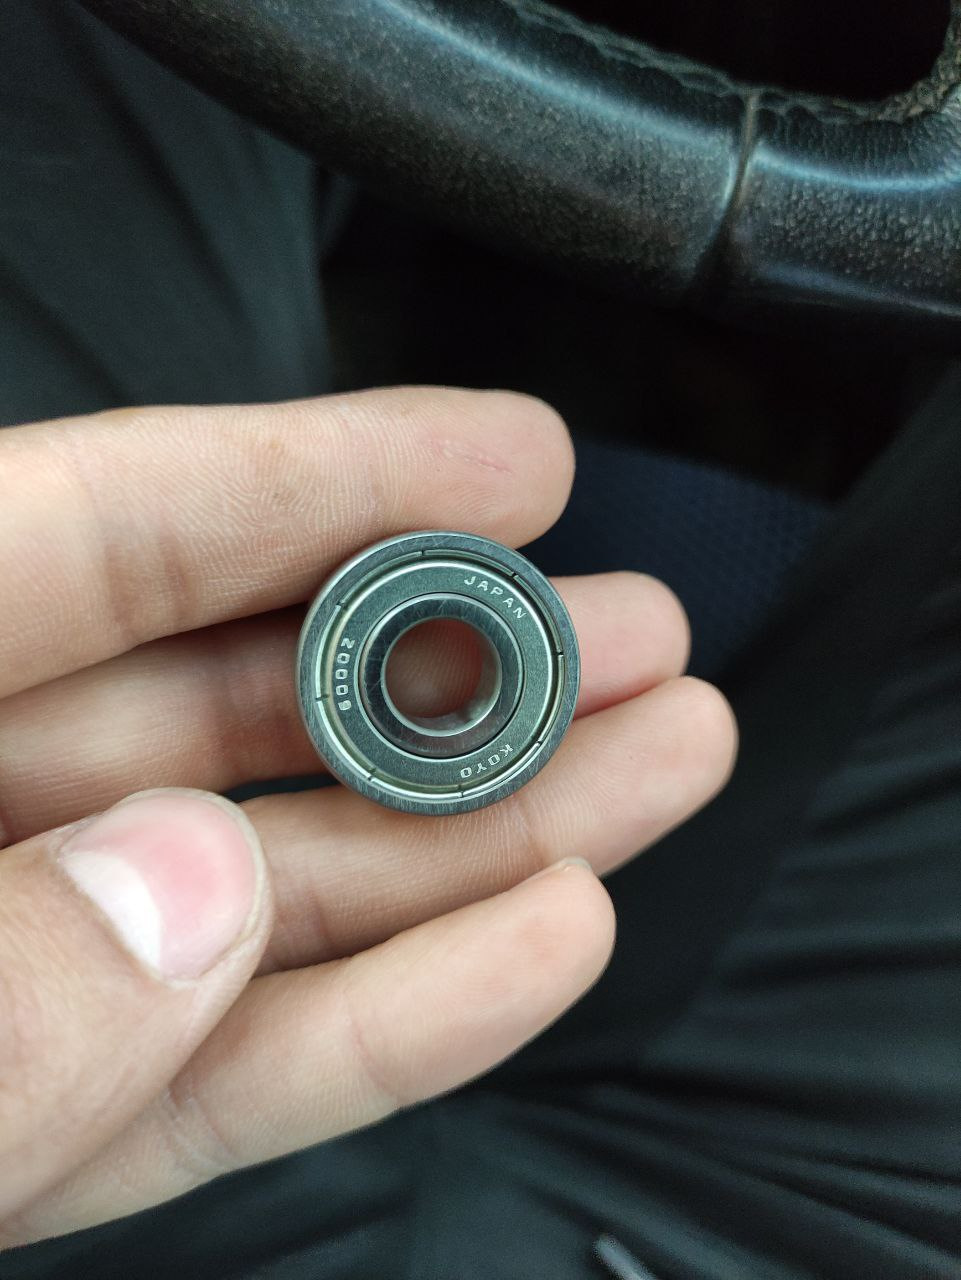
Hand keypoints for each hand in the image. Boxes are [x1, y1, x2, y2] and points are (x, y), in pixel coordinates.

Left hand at [0, 388, 735, 1245]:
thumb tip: (189, 896)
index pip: (102, 535)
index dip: (322, 480)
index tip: (513, 462)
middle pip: (217, 711)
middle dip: (442, 667)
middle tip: (628, 636)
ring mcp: (0, 984)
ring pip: (255, 898)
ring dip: (467, 843)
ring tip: (650, 771)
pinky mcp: (30, 1132)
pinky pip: (212, 1077)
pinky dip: (374, 1025)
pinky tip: (537, 940)